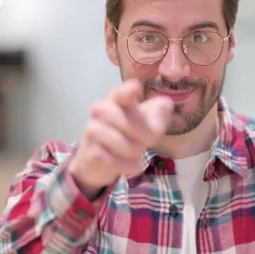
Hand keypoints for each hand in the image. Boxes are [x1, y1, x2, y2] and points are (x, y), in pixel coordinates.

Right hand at [69, 79, 173, 199]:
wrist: (98, 160)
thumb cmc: (128, 135)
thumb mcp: (149, 123)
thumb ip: (159, 113)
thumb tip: (165, 106)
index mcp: (117, 98)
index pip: (120, 93)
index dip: (128, 91)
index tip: (135, 88)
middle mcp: (100, 110)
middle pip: (128, 122)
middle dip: (144, 135)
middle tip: (146, 142)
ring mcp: (92, 131)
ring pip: (122, 144)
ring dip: (134, 151)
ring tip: (135, 152)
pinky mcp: (89, 152)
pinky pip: (114, 161)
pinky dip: (127, 165)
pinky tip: (131, 164)